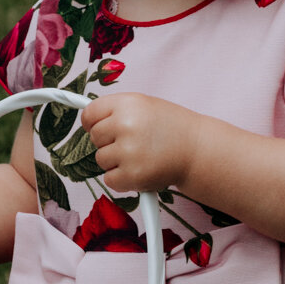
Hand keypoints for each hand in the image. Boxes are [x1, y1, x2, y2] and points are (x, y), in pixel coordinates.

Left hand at [80, 94, 202, 196]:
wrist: (198, 149)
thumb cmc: (172, 127)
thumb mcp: (145, 106)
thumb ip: (117, 111)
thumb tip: (86, 119)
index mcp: (127, 104)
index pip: (90, 114)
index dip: (92, 123)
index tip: (98, 128)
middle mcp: (125, 125)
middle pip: (95, 137)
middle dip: (109, 142)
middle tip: (132, 142)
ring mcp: (128, 151)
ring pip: (101, 159)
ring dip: (116, 161)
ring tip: (140, 155)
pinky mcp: (132, 175)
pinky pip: (109, 179)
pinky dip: (122, 179)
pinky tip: (141, 169)